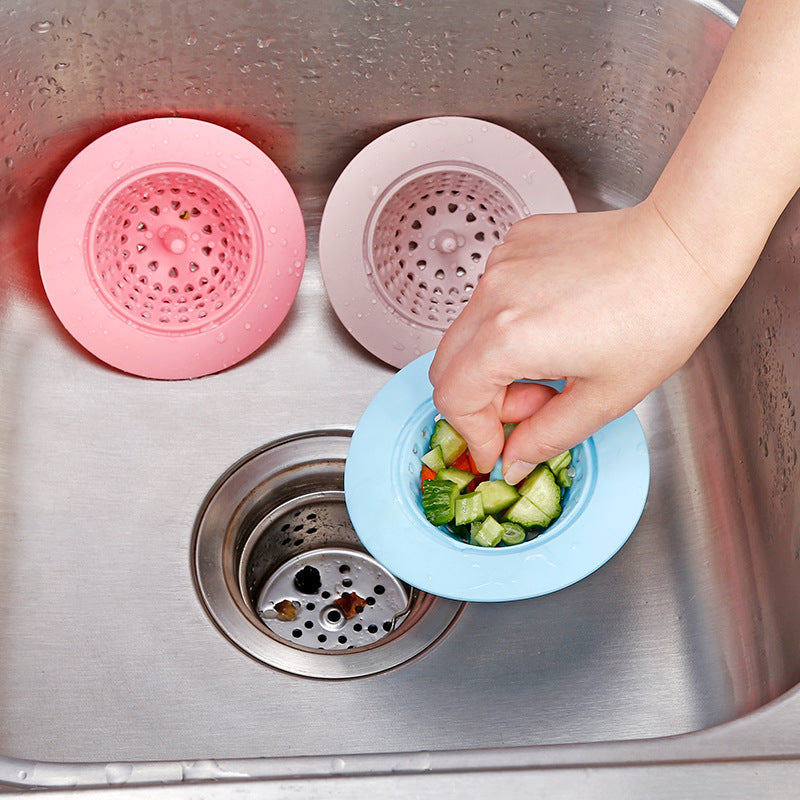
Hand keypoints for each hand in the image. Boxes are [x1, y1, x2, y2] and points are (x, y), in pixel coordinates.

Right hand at [428, 198, 738, 484]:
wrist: (684, 248)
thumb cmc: (659, 315)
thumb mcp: (602, 400)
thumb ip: (544, 439)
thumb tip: (512, 460)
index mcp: (508, 339)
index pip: (453, 400)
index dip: (474, 434)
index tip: (498, 447)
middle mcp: (492, 295)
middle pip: (445, 366)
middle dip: (480, 401)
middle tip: (533, 406)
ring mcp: (500, 264)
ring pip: (466, 333)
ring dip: (494, 362)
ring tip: (553, 361)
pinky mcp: (514, 244)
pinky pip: (488, 298)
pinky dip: (507, 323)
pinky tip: (554, 323)